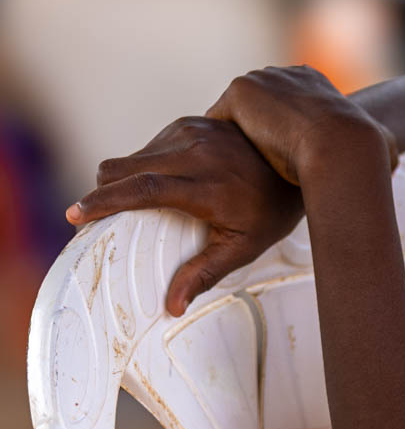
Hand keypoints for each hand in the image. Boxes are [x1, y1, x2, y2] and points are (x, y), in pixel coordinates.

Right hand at [67, 115, 305, 315]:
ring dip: (125, 179)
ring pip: (134, 156)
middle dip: (103, 192)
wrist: (304, 158)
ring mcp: (192, 131)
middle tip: (92, 216)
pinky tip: (159, 184)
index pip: (142, 190)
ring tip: (132, 205)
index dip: (104, 202)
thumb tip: (171, 307)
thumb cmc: (272, 211)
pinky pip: (151, 145)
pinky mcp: (191, 121)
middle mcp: (196, 152)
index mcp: (207, 185)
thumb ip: (203, 273)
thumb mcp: (243, 247)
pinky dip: (144, 165)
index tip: (76, 214)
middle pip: (124, 168)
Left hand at [206, 64, 395, 186]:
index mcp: (313, 81)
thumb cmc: (365, 152)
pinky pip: (219, 121)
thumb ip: (383, 144)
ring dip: (231, 137)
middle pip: (255, 106)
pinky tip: (218, 166)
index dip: (278, 133)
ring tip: (225, 169)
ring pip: (236, 114)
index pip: (283, 105)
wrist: (341, 148)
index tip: (276, 162)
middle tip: (244, 168)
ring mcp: (260, 79)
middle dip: (250, 132)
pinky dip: (218, 141)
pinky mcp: (239, 92)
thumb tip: (398, 160)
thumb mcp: (381, 143)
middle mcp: (285, 73)